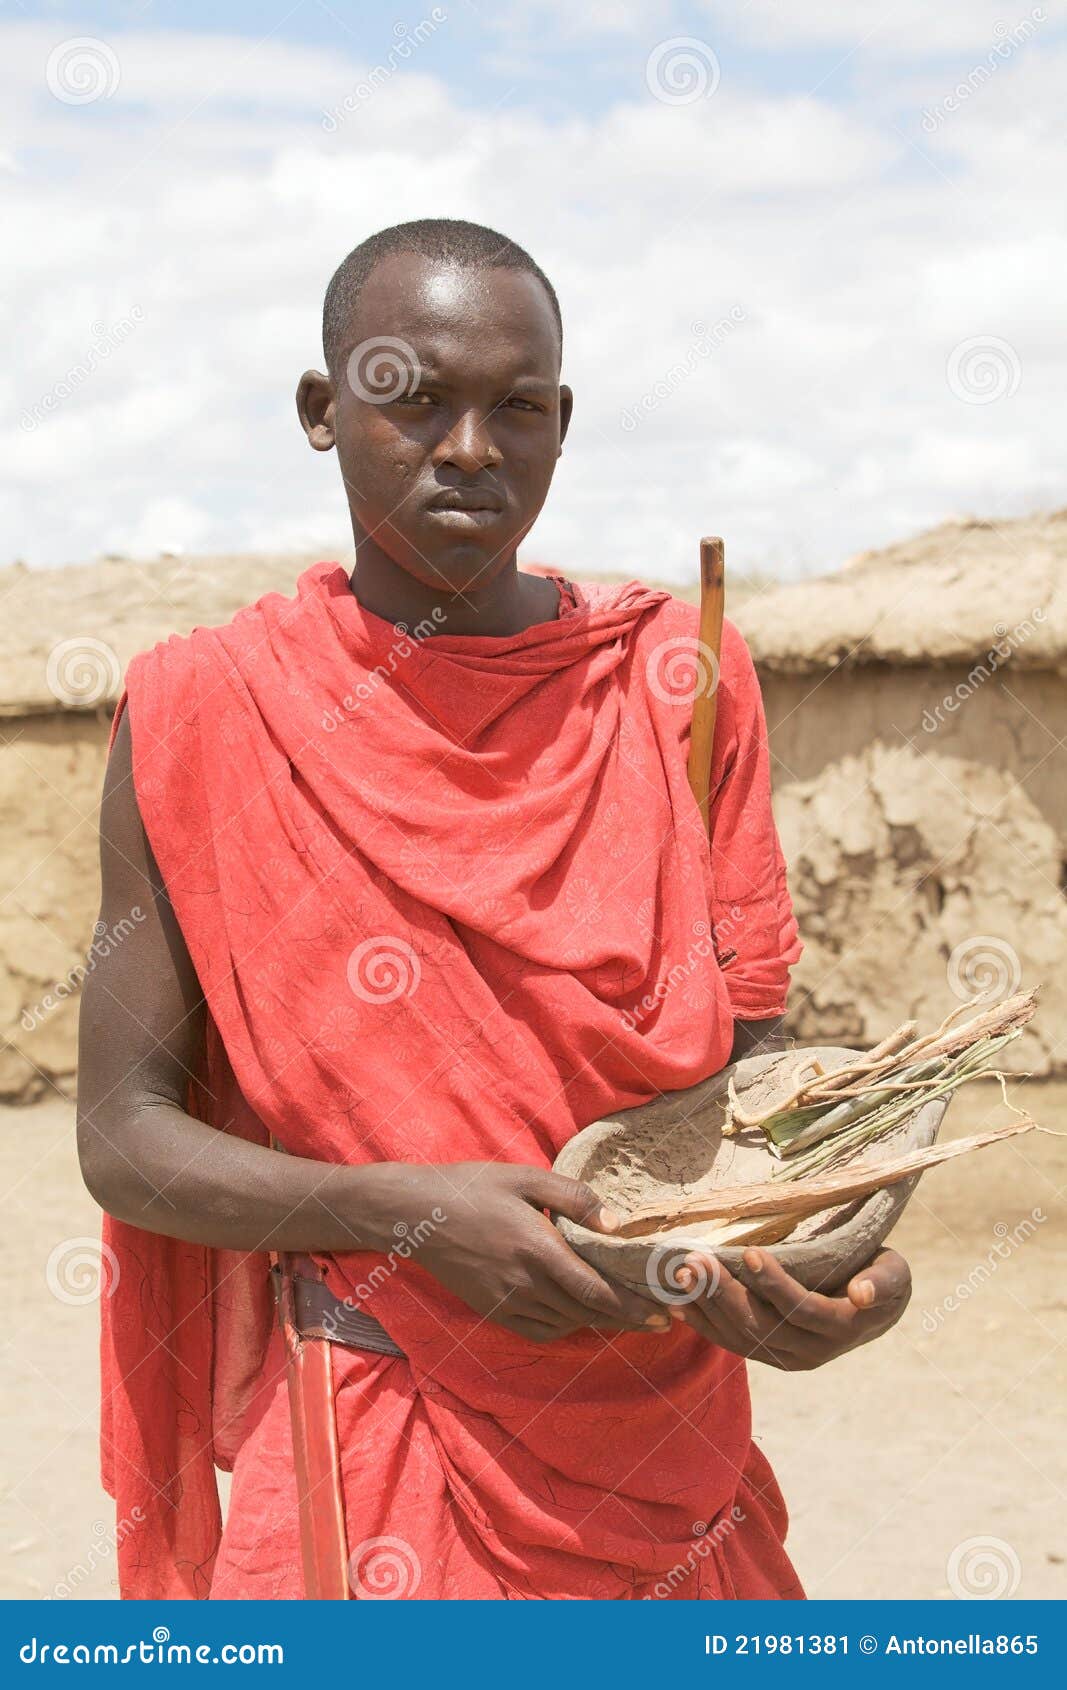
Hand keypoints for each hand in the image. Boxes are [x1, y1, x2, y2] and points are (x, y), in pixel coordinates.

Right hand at [392, 1162, 670, 1344]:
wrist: (417, 1215)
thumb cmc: (474, 1188)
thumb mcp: (527, 1178)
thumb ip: (574, 1197)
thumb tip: (615, 1223)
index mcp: (540, 1250)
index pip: (598, 1292)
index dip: (635, 1307)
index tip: (665, 1313)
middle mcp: (527, 1285)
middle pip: (589, 1313)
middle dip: (628, 1319)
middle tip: (662, 1319)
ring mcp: (508, 1302)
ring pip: (566, 1323)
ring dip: (598, 1321)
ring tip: (626, 1312)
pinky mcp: (493, 1311)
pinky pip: (540, 1329)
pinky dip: (565, 1325)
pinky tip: (577, 1312)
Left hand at [671, 1246, 911, 1369]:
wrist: (872, 1308)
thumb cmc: (882, 1278)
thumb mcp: (894, 1274)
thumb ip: (882, 1282)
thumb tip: (861, 1294)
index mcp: (842, 1328)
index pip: (802, 1309)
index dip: (775, 1285)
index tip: (750, 1253)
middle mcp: (812, 1352)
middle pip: (762, 1326)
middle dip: (725, 1293)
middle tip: (696, 1260)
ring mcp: (787, 1358)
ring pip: (741, 1336)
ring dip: (707, 1306)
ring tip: (682, 1274)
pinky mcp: (768, 1354)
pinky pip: (732, 1343)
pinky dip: (704, 1324)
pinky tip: (678, 1304)